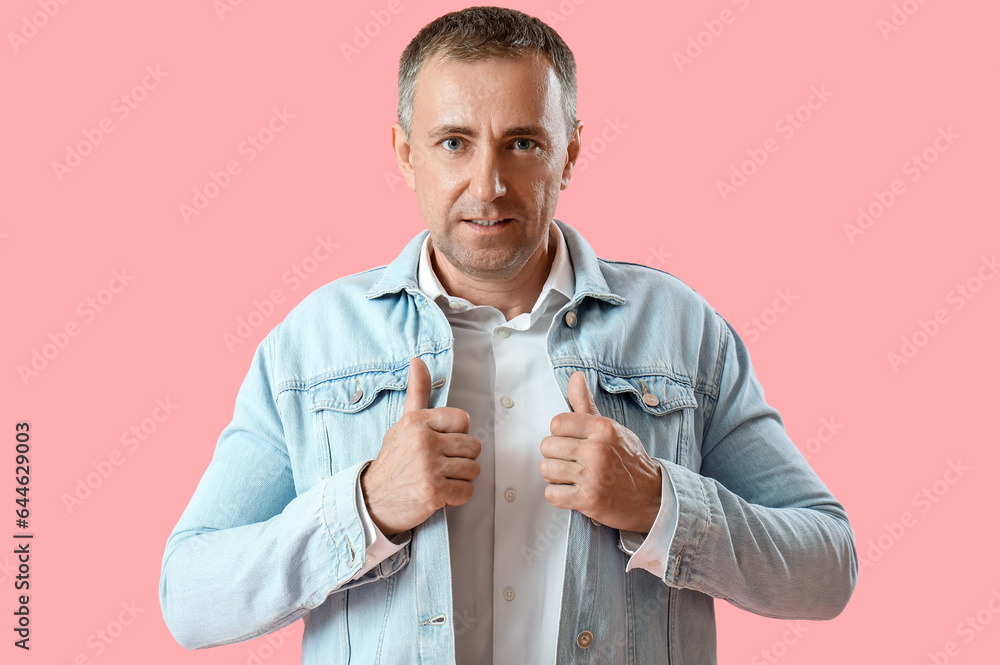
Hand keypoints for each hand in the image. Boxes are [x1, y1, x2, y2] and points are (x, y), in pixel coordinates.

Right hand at [360, 357, 481, 536]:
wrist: (373, 501)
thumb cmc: (393, 460)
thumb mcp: (403, 423)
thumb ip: (417, 393)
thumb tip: (418, 361)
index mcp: (417, 421)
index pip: (463, 420)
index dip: (457, 434)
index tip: (442, 444)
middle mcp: (423, 441)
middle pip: (473, 446)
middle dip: (462, 458)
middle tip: (442, 465)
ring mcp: (428, 468)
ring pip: (473, 469)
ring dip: (461, 478)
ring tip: (441, 478)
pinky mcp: (434, 492)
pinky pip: (467, 491)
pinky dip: (458, 495)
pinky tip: (441, 494)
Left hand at [540, 371, 661, 532]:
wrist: (652, 496)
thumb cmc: (628, 460)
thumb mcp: (610, 428)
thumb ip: (586, 404)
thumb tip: (575, 376)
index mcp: (603, 429)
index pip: (557, 423)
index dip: (559, 434)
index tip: (571, 442)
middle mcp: (597, 450)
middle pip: (547, 446)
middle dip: (555, 455)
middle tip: (571, 461)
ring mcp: (592, 476)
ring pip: (547, 470)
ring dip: (555, 476)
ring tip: (572, 477)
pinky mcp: (588, 500)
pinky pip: (552, 493)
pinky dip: (558, 495)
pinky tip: (573, 492)